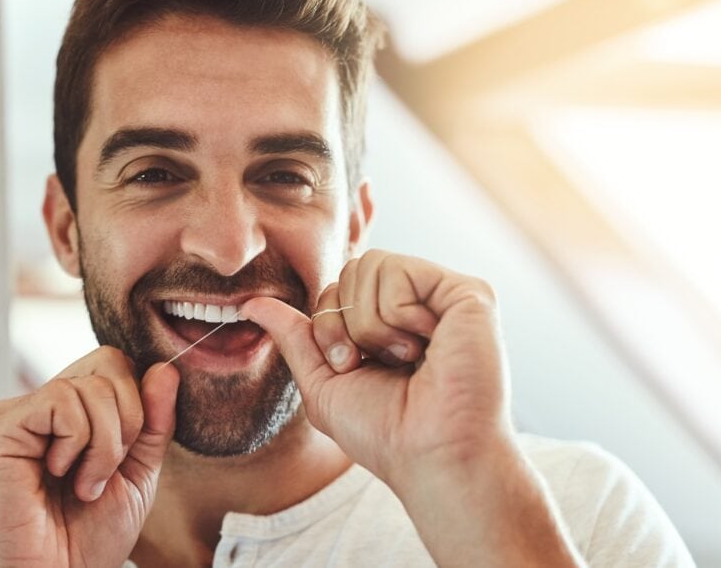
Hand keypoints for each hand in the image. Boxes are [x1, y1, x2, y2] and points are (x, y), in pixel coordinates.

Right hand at [0, 347, 178, 567]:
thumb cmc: (87, 538)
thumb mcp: (138, 474)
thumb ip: (153, 422)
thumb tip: (165, 370)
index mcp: (71, 413)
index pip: (117, 366)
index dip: (139, 405)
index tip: (127, 457)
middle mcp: (43, 406)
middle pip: (110, 364)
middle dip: (128, 423)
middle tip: (104, 474)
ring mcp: (19, 412)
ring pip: (91, 385)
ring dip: (104, 445)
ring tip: (83, 484)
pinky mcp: (2, 427)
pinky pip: (61, 400)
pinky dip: (77, 443)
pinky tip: (59, 474)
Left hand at [245, 250, 582, 565]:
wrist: (428, 455)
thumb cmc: (384, 433)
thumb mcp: (323, 382)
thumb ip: (294, 337)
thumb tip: (251, 304)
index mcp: (391, 320)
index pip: (337, 287)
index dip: (329, 327)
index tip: (353, 367)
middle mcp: (420, 302)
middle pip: (352, 268)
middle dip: (346, 323)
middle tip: (377, 363)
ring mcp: (445, 296)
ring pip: (372, 265)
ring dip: (371, 324)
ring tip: (406, 359)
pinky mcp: (469, 294)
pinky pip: (400, 271)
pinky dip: (397, 315)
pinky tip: (426, 347)